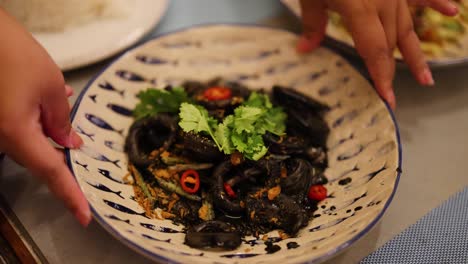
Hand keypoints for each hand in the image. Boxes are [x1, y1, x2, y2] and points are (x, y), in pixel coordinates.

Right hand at [0, 9, 90, 225]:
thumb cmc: (14, 55)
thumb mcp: (50, 86)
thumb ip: (61, 120)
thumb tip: (69, 142)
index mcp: (16, 133)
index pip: (51, 172)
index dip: (69, 195)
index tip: (83, 216)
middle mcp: (0, 137)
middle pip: (39, 155)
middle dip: (60, 145)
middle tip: (74, 128)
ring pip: (29, 139)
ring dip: (48, 125)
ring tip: (57, 97)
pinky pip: (17, 128)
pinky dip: (35, 118)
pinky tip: (46, 98)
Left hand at [296, 0, 458, 108]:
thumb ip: (312, 22)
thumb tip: (304, 49)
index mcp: (360, 9)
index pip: (374, 50)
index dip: (381, 75)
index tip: (387, 98)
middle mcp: (383, 2)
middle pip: (391, 43)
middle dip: (392, 71)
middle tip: (397, 96)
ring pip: (408, 26)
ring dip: (416, 54)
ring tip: (426, 78)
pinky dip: (437, 2)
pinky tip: (452, 11)